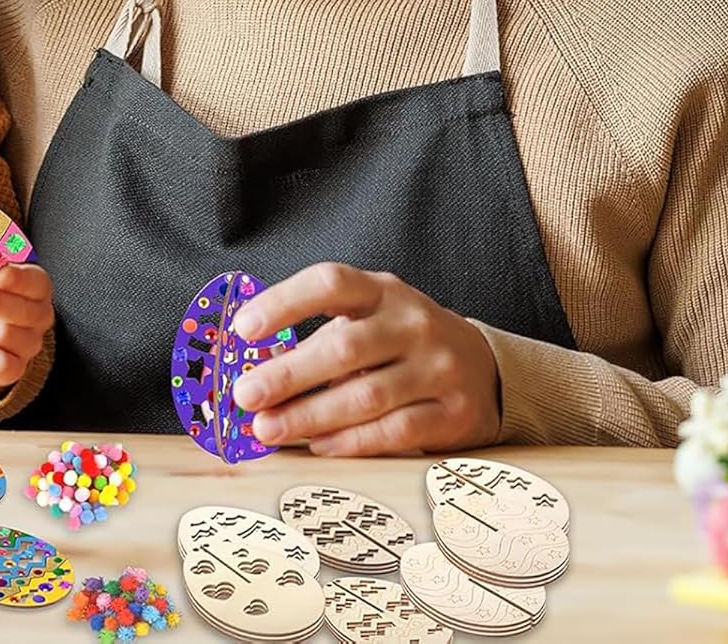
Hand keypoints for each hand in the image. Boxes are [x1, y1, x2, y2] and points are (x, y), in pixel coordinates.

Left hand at [230, 263, 500, 456]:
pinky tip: (317, 446)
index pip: (329, 282)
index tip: (242, 328)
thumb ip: (321, 334)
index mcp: (382, 290)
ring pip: (366, 395)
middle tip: (244, 395)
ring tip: (267, 429)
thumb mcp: (369, 317)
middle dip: (287, 374)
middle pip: (343, 347)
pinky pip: (395, 431)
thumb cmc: (402, 340)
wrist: (485, 367)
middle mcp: (412, 323)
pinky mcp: (454, 413)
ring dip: (309, 416)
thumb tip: (255, 369)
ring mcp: (438, 368)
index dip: (283, 302)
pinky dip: (350, 441)